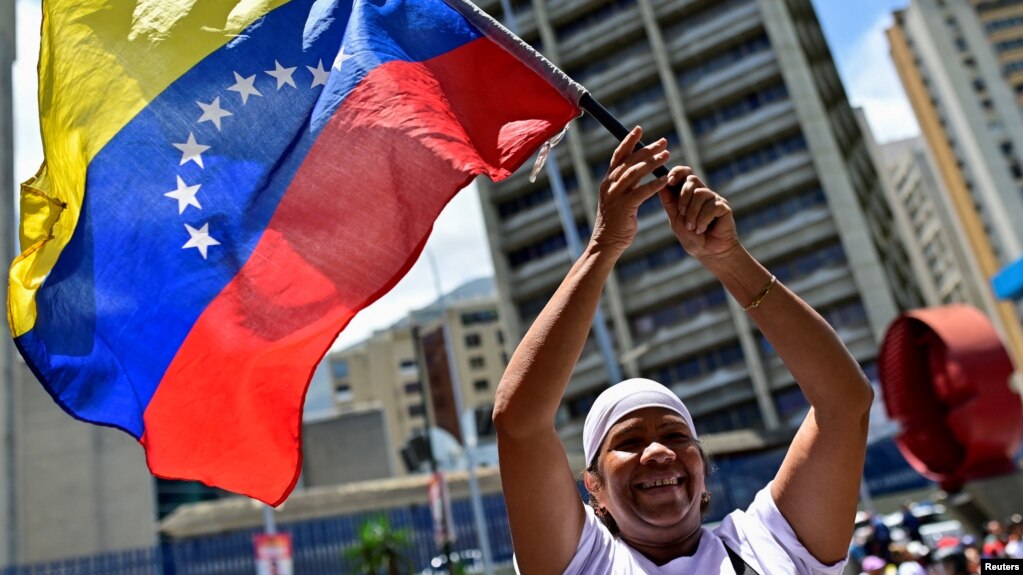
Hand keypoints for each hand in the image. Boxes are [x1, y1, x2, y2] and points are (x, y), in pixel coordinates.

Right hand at [590, 126, 669, 252]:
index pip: (618, 155)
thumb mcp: (618, 198)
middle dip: (647, 149)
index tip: (639, 129)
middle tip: (664, 142)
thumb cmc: (616, 221)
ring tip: (667, 156)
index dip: (629, 141)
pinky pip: (642, 192)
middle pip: (629, 160)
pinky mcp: (624, 207)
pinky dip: (655, 185)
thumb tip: (639, 170)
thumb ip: (626, 184)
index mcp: (608, 181)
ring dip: (652, 162)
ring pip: (635, 172)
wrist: (606, 242)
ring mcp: (615, 196)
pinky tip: (666, 180)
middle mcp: (610, 185)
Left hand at [658, 167, 739, 260]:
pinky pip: (711, 206)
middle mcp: (703, 193)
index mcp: (689, 194)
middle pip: (692, 180)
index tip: (669, 180)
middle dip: (683, 197)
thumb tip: (661, 186)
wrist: (708, 253)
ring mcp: (714, 199)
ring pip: (700, 194)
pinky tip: (702, 229)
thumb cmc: (692, 238)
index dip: (677, 172)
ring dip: (692, 213)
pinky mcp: (724, 207)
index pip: (685, 174)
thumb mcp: (676, 220)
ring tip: (693, 227)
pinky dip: (703, 220)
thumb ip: (670, 203)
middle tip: (682, 214)